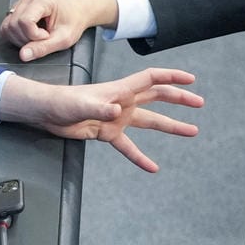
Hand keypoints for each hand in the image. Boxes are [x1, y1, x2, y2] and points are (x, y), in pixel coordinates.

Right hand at [0, 0, 118, 61]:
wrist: (78, 12)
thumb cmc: (73, 20)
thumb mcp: (63, 39)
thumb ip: (43, 48)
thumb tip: (24, 55)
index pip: (24, 21)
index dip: (33, 36)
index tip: (46, 37)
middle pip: (13, 24)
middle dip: (26, 39)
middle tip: (42, 39)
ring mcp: (22, 1)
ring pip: (7, 25)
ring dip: (20, 38)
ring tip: (37, 36)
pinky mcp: (18, 7)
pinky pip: (8, 25)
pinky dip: (17, 35)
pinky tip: (30, 34)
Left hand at [0, 68, 202, 171]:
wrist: (46, 113)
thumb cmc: (62, 102)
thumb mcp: (81, 105)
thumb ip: (101, 108)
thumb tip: (118, 112)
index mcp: (120, 90)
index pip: (152, 79)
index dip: (172, 77)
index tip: (191, 80)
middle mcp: (123, 102)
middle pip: (157, 97)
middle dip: (179, 99)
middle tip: (199, 103)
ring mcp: (117, 117)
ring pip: (150, 121)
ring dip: (170, 125)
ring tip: (191, 131)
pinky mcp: (107, 133)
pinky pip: (128, 146)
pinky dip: (140, 156)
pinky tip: (152, 167)